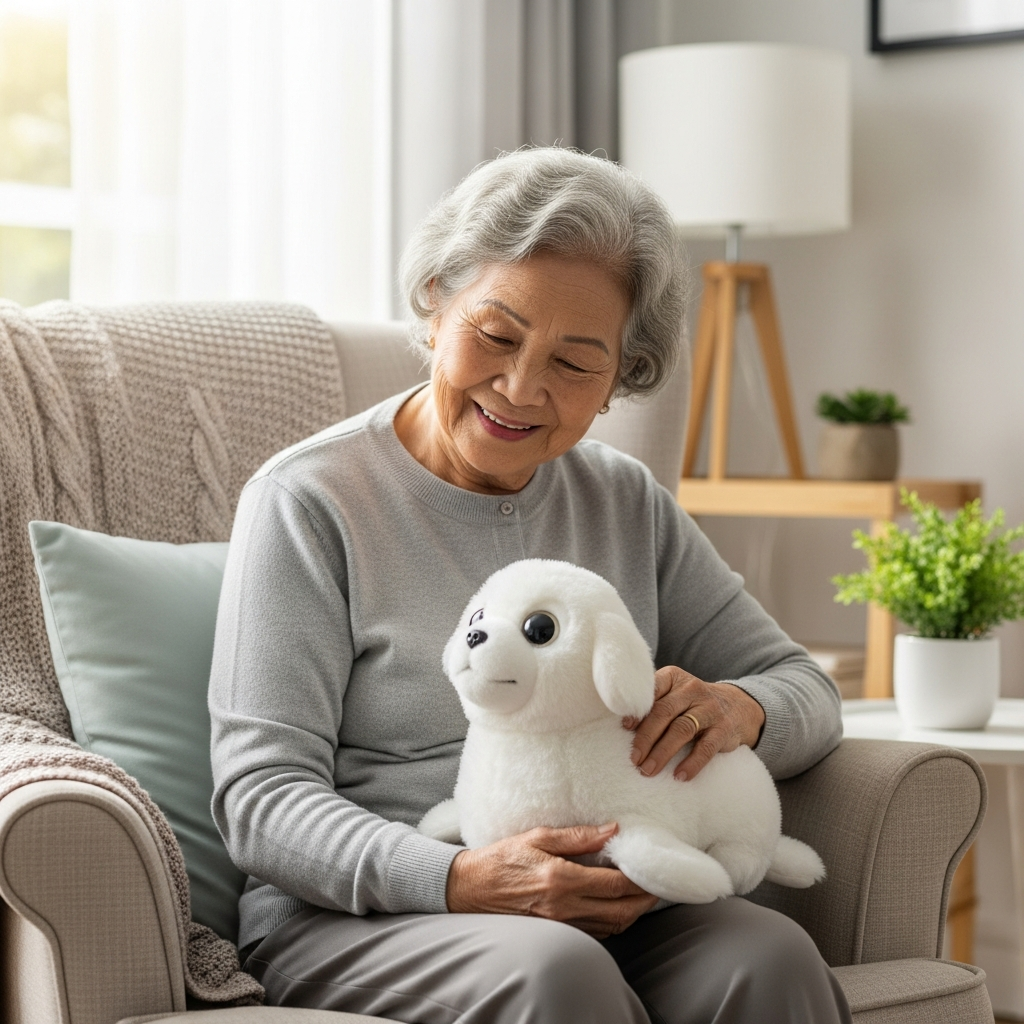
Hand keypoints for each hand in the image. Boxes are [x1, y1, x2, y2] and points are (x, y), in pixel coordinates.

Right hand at [445, 823, 658, 937]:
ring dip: (631, 912)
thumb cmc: (502, 858)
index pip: (614, 884)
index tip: (652, 866)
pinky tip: (615, 906)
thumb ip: (577, 836)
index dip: (639, 879)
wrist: (470, 888)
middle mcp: (564, 907)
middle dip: (644, 900)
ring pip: (611, 926)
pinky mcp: (557, 932)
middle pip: (620, 911)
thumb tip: (612, 830)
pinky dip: (612, 922)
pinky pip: (595, 933)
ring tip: (640, 893)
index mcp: (561, 880)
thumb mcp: (537, 837)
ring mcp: (561, 924)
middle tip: (656, 884)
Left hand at [624, 666, 764, 781]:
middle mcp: (692, 689)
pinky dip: (691, 763)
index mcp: (674, 678)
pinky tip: (679, 776)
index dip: (638, 709)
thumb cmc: (692, 704)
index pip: (653, 689)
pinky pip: (706, 747)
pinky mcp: (724, 729)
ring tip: (648, 770)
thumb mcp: (675, 694)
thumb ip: (653, 704)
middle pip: (664, 712)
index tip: (625, 727)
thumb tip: (623, 725)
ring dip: (662, 752)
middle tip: (634, 759)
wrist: (739, 707)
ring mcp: (710, 708)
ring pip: (682, 730)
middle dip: (646, 737)